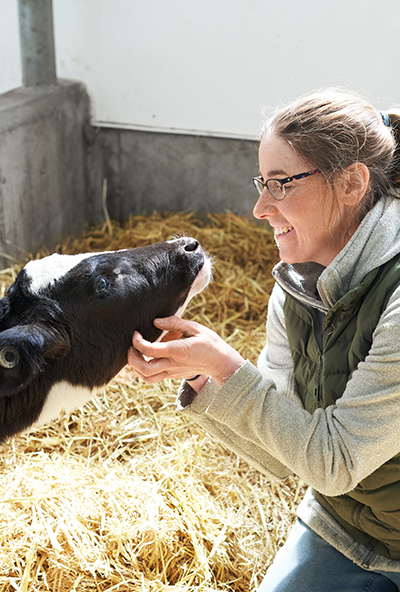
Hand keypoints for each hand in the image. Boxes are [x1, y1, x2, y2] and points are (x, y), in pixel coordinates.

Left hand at [127, 316, 243, 387]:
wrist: (220, 362)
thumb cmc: (209, 342)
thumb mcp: (194, 327)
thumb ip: (174, 322)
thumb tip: (156, 321)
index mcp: (177, 351)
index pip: (149, 350)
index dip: (137, 342)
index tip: (136, 333)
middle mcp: (172, 364)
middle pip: (143, 369)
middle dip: (131, 357)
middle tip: (132, 345)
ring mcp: (172, 372)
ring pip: (146, 378)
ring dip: (136, 367)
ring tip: (137, 353)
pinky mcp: (172, 376)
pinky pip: (153, 378)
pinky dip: (144, 370)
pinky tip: (146, 358)